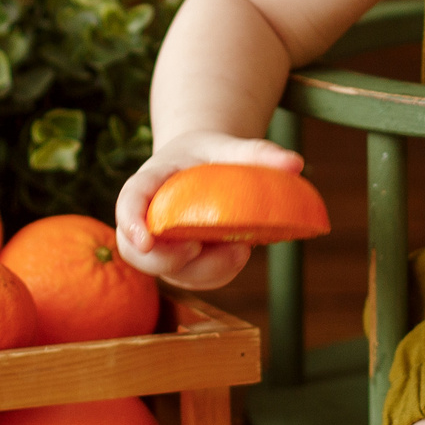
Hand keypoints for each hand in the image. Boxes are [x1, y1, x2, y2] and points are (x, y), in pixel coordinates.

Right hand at [113, 131, 305, 290]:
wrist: (203, 165)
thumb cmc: (210, 154)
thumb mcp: (228, 145)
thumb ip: (257, 152)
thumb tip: (295, 164)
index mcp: (150, 182)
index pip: (129, 201)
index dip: (130, 222)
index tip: (146, 239)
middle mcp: (148, 219)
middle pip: (139, 251)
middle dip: (166, 259)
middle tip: (197, 247)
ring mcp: (164, 246)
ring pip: (168, 272)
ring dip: (202, 270)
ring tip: (239, 250)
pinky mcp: (182, 263)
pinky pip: (193, 278)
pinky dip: (217, 273)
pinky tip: (240, 253)